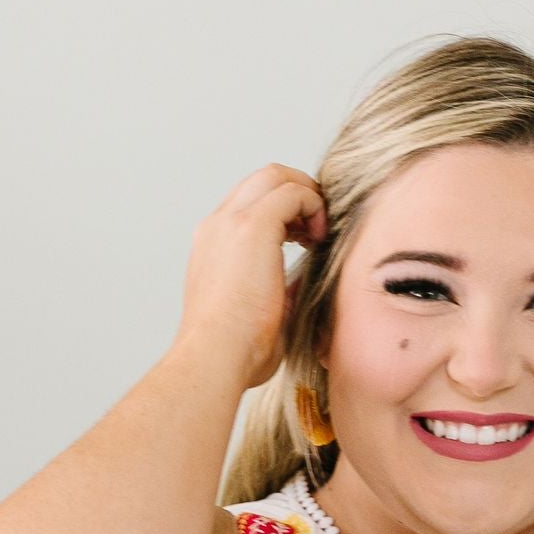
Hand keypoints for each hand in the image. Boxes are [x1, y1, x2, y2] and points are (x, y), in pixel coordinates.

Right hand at [174, 162, 328, 393]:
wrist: (214, 358)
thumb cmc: (235, 353)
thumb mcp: (261, 312)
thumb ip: (282, 290)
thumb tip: (309, 279)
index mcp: (213, 246)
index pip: (249, 204)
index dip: (284, 211)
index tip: (305, 238)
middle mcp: (217, 226)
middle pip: (262, 179)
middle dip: (297, 191)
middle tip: (318, 224)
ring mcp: (231, 222)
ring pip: (275, 175)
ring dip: (306, 194)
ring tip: (320, 230)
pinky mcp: (251, 226)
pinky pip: (292, 192)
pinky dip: (313, 204)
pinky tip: (320, 237)